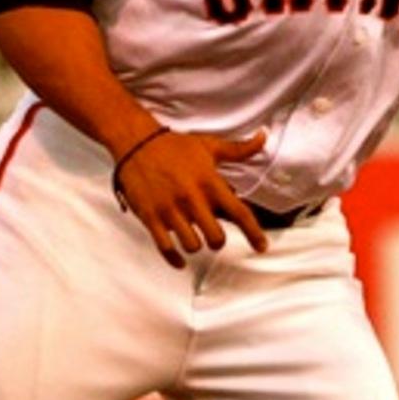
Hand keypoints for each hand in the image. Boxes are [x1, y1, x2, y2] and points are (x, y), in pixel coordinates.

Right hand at [114, 128, 267, 265]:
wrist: (136, 142)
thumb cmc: (174, 146)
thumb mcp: (209, 146)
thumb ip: (238, 149)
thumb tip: (262, 138)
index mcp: (209, 182)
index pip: (239, 213)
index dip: (254, 233)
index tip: (261, 246)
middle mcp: (192, 198)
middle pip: (216, 238)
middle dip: (217, 240)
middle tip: (213, 235)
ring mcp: (170, 210)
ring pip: (192, 246)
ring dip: (195, 245)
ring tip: (192, 237)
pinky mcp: (150, 217)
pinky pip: (165, 248)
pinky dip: (175, 259)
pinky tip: (180, 261)